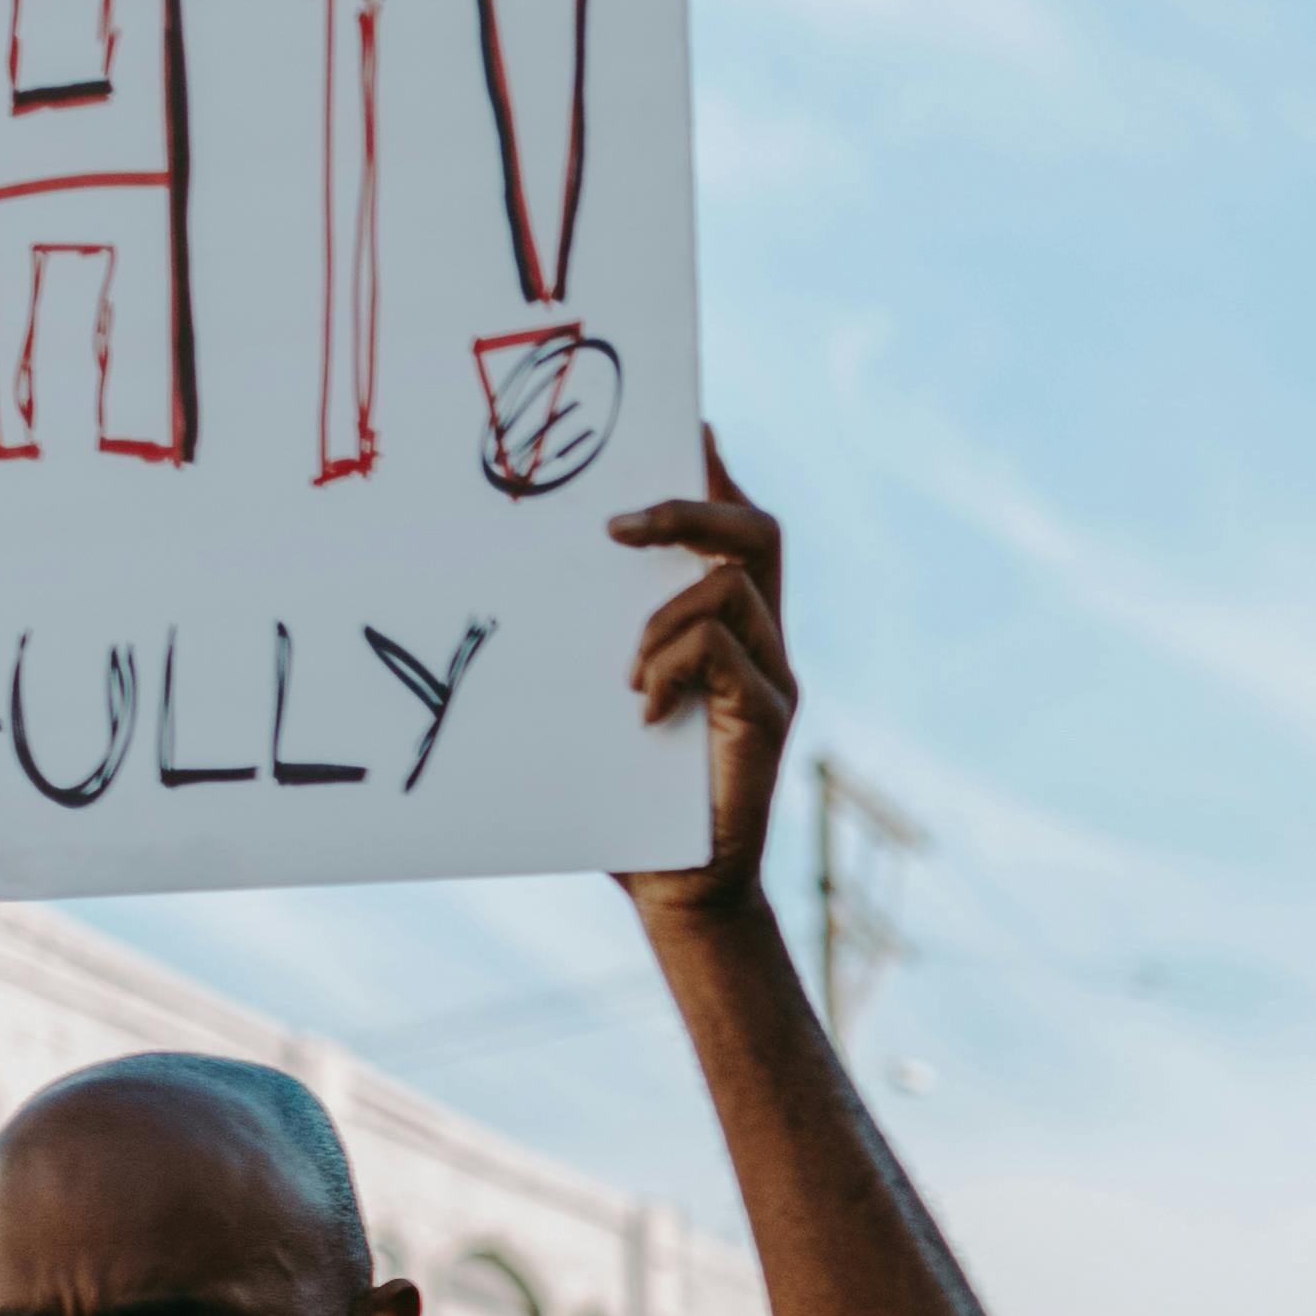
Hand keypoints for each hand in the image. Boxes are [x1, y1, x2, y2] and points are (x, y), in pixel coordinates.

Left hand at [609, 435, 798, 910]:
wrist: (678, 892)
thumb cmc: (631, 798)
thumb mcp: (606, 700)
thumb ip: (601, 642)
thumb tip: (543, 577)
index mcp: (728, 630)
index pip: (734, 525)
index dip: (711, 470)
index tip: (680, 424)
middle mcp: (763, 643)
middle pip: (758, 533)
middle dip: (692, 507)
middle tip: (619, 525)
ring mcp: (773, 680)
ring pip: (735, 586)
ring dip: (664, 613)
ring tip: (625, 670)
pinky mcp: (767, 720)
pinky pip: (723, 652)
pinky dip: (672, 666)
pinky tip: (643, 711)